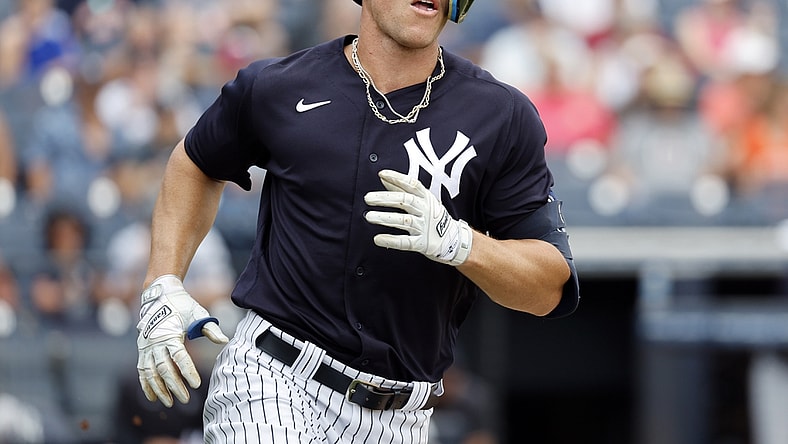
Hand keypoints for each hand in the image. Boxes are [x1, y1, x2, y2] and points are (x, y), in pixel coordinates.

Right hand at [136, 275, 228, 406]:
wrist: (160, 295)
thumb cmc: (182, 306)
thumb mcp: (198, 314)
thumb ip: (210, 329)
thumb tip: (224, 341)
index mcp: (170, 334)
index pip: (179, 357)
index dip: (188, 371)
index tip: (196, 384)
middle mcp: (155, 342)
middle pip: (164, 368)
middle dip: (174, 385)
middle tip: (186, 399)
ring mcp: (146, 347)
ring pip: (150, 372)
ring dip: (159, 389)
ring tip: (169, 403)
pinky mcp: (142, 350)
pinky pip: (142, 370)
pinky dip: (146, 385)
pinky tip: (153, 398)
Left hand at [364, 169, 472, 265]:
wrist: (453, 239)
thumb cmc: (433, 217)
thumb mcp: (422, 200)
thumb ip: (402, 189)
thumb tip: (384, 178)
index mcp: (426, 198)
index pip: (412, 184)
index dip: (398, 178)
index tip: (383, 174)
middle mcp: (425, 211)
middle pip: (405, 201)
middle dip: (386, 199)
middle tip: (368, 198)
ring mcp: (424, 227)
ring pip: (404, 221)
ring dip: (385, 218)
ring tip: (369, 216)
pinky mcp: (422, 243)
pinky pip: (406, 242)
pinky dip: (392, 240)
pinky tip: (378, 239)